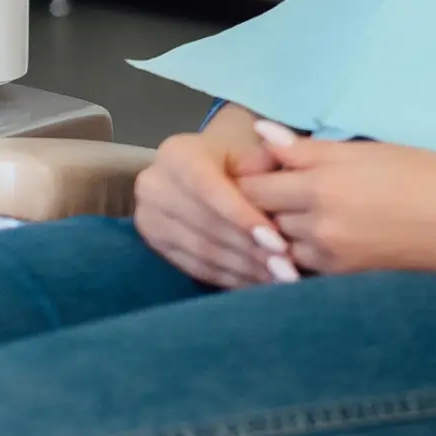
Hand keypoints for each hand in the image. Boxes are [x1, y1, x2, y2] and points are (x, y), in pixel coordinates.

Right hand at [132, 125, 297, 287]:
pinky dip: (230, 278)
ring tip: (279, 278)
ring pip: (202, 251)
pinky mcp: (155, 246)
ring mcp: (149, 219)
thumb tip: (282, 159)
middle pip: (206, 224)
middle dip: (250, 249)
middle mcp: (153, 185)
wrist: (201, 173)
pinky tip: (258, 283)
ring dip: (244, 268)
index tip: (277, 240)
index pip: (209, 189)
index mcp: (176, 154)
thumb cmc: (233, 161)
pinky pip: (196, 268)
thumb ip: (264, 158)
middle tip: (286, 268)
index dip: (242, 216)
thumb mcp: (247, 152)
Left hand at [238, 123, 435, 284]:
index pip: (255, 177)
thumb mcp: (371, 150)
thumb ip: (311, 149)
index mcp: (326, 176)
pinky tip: (317, 243)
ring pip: (275, 242)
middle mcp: (319, 217)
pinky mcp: (342, 278)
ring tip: (299, 217)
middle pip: (258, 210)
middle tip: (276, 192)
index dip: (253, 170)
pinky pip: (298, 267)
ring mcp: (329, 252)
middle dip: (258, 201)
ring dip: (276, 231)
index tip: (265, 165)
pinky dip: (296, 256)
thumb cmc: (432, 176)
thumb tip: (262, 136)